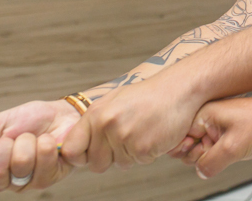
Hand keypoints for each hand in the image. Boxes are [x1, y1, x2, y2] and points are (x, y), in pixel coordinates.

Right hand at [0, 99, 79, 192]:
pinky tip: (49, 141)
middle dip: (3, 148)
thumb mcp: (1, 123)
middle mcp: (3, 179)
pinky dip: (45, 145)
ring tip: (33, 137)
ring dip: (26, 142)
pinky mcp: (47, 179)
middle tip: (11, 137)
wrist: (64, 114)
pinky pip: (42, 163)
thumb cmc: (31, 120)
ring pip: (19, 166)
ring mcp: (26, 181)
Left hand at [60, 77, 203, 172]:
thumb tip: (73, 147)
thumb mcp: (114, 101)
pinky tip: (154, 134)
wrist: (180, 88)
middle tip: (127, 138)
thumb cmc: (148, 95)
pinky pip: (139, 162)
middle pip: (96, 164)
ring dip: (132, 154)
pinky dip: (148, 153)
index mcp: (96, 114)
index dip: (81, 156)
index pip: (71, 151)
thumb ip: (94, 123)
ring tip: (143, 130)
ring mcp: (125, 137)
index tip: (91, 153)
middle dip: (110, 157)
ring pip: (119, 164)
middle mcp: (107, 125)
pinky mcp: (143, 147)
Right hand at [175, 98, 251, 179]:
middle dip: (199, 155)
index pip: (178, 137)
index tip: (201, 149)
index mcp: (203, 113)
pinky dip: (219, 158)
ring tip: (229, 148)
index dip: (187, 149)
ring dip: (210, 158)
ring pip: (199, 153)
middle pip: (186, 148)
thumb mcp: (232, 147)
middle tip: (218, 149)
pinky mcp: (223, 138)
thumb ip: (209, 163)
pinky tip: (232, 151)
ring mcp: (215, 129)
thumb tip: (199, 172)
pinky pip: (212, 154)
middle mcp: (206, 120)